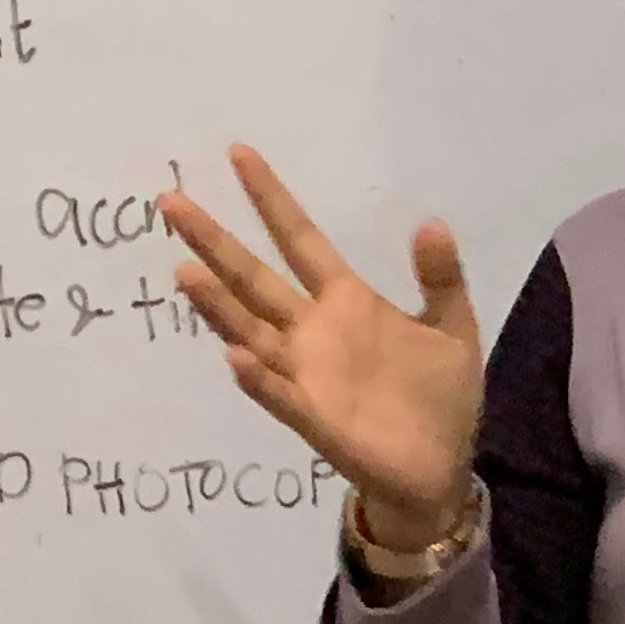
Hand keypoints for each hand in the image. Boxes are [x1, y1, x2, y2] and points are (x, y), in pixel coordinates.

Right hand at [163, 145, 481, 548]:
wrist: (440, 469)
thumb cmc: (440, 398)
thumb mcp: (453, 328)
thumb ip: (441, 278)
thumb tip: (432, 222)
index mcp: (346, 302)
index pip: (300, 240)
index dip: (271, 200)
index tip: (239, 154)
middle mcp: (313, 332)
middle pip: (254, 278)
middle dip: (214, 242)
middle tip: (172, 202)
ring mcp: (306, 374)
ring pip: (250, 331)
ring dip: (217, 305)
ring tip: (185, 271)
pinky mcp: (315, 418)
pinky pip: (279, 395)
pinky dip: (257, 378)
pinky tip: (235, 357)